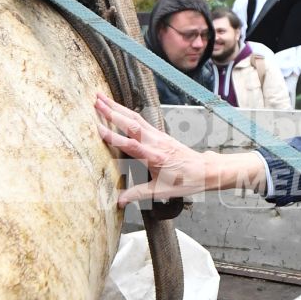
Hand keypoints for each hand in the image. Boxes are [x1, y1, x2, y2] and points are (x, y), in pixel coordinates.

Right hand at [95, 96, 265, 204]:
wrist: (205, 170)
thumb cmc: (185, 181)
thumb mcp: (160, 192)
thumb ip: (138, 194)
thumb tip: (119, 201)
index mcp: (154, 156)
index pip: (130, 145)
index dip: (114, 137)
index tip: (98, 128)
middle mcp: (155, 142)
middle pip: (131, 123)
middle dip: (112, 111)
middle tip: (96, 100)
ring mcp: (158, 136)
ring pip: (135, 118)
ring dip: (118, 107)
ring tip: (102, 98)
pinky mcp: (160, 134)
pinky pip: (141, 120)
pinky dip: (127, 112)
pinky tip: (119, 109)